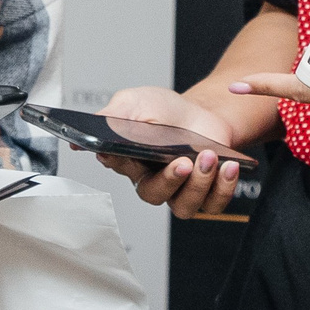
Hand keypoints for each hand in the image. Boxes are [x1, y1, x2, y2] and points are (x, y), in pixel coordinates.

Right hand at [93, 86, 248, 218]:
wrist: (202, 113)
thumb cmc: (164, 111)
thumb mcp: (134, 103)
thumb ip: (109, 118)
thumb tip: (81, 142)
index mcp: (129, 161)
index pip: (118, 165)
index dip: (120, 162)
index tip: (125, 152)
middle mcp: (153, 181)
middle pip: (153, 195)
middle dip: (170, 180)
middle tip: (183, 161)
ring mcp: (181, 191)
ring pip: (184, 206)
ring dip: (199, 184)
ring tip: (208, 157)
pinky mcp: (208, 193)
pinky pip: (214, 204)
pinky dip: (223, 189)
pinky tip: (227, 167)